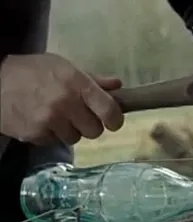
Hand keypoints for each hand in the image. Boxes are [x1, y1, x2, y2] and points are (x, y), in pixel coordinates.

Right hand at [0, 53, 123, 144]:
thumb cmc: (33, 72)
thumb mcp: (64, 67)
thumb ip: (92, 79)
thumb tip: (118, 85)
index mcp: (76, 83)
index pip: (109, 110)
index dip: (115, 119)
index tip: (113, 121)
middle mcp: (65, 102)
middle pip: (95, 130)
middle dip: (90, 125)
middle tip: (79, 117)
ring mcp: (50, 120)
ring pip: (76, 138)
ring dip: (70, 131)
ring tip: (56, 117)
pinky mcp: (36, 133)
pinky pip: (55, 142)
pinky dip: (51, 135)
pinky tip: (41, 121)